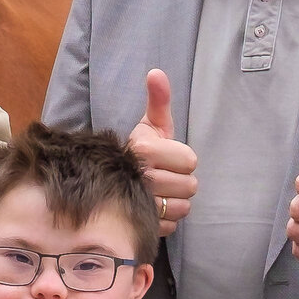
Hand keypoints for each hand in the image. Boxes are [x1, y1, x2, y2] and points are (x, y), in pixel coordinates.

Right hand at [129, 69, 197, 237]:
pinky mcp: (138, 226)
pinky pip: (171, 226)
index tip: (166, 158)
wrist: (108, 181)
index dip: (182, 159)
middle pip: (190, 186)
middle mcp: (139, 177)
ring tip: (158, 193)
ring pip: (182, 207)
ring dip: (174, 202)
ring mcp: (138, 205)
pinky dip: (165, 220)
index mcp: (144, 150)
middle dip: (180, 182)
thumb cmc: (138, 151)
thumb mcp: (150, 125)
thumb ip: (158, 100)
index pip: (190, 161)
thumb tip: (156, 72)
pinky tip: (153, 209)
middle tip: (163, 176)